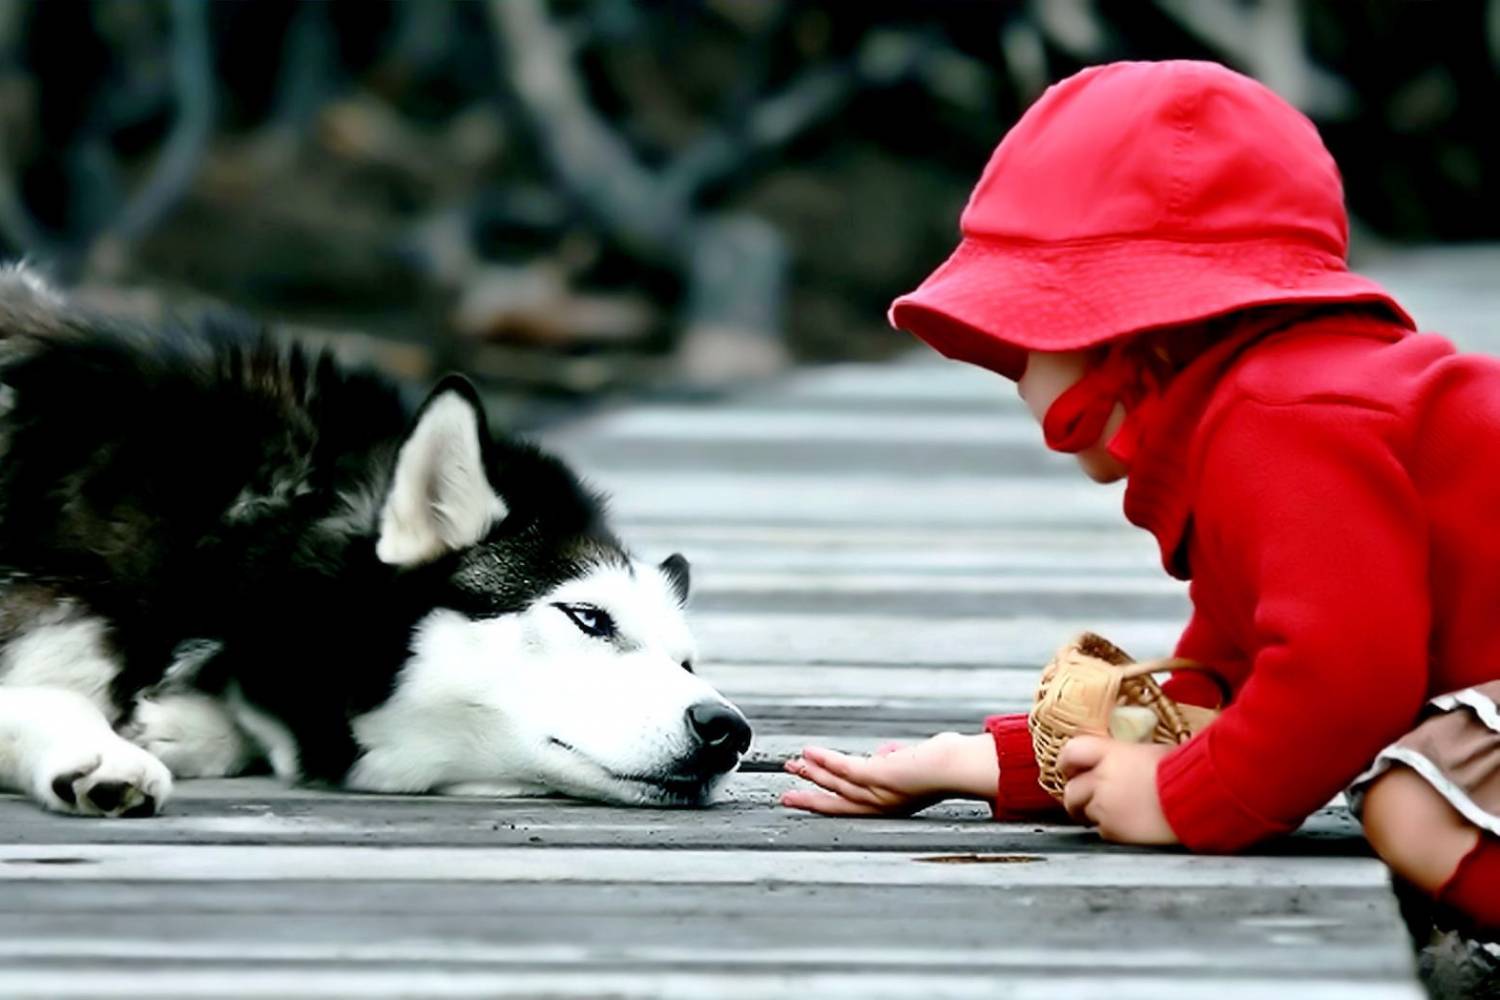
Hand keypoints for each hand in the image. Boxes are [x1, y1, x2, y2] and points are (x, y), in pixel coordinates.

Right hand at [781, 732, 996, 816]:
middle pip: (837, 802)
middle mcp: (882, 804)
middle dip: (810, 798)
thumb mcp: (912, 762)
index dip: (827, 802)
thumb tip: (883, 752)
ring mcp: (880, 792)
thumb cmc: (948, 764)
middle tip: (786, 797)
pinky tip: (809, 751)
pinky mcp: (879, 776)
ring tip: (792, 766)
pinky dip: (824, 760)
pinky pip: (845, 769)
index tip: (806, 797)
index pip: (852, 805)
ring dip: (813, 774)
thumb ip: (895, 759)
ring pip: (836, 785)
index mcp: (889, 805)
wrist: (961, 766)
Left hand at [1057, 735, 1177, 844]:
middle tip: (1083, 800)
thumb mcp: (1152, 752)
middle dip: (1076, 796)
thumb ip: (1126, 757)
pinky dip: (1112, 830)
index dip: (1067, 761)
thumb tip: (1122, 760)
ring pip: (1085, 812)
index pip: (1072, 751)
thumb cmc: (1185, 773)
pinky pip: (1103, 831)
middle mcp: (1102, 779)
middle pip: (1071, 789)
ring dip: (1095, 814)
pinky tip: (1130, 826)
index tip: (1068, 768)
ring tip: (1117, 813)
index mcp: (1112, 753)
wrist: (1197, 801)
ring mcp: (1105, 806)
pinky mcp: (1114, 830)